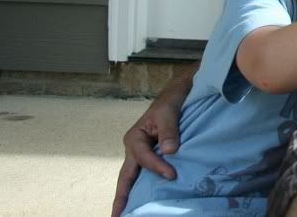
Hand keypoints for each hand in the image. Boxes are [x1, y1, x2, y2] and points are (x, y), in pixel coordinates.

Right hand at [112, 69, 191, 216]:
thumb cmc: (172, 100)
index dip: (157, 168)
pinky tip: (144, 201)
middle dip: (121, 197)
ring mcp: (142, 153)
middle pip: (126, 176)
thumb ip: (169, 131)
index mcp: (134, 137)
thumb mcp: (169, 112)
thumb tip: (169, 151)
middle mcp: (134, 148)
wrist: (180, 92)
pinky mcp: (152, 155)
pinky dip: (143, 187)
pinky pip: (145, 174)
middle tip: (117, 216)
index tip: (172, 175)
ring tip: (126, 213)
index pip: (143, 159)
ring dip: (130, 195)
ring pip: (134, 178)